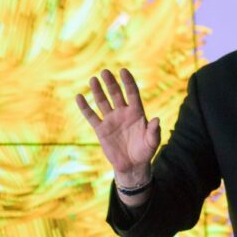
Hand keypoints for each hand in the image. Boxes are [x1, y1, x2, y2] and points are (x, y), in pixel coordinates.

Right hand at [75, 68, 160, 182]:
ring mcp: (111, 120)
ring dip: (98, 91)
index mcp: (137, 113)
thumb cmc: (145, 152)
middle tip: (105, 72)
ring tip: (93, 79)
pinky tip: (79, 97)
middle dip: (111, 83)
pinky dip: (85, 107)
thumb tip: (157, 120)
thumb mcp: (152, 142)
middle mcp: (123, 113)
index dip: (128, 82)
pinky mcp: (101, 130)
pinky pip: (91, 116)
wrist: (132, 165)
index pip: (132, 93)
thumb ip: (154, 131)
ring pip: (103, 102)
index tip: (123, 71)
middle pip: (116, 94)